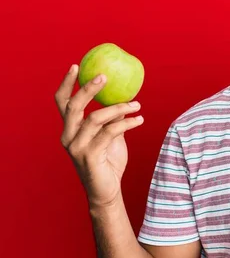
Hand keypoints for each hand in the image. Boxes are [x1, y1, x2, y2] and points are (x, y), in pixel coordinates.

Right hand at [55, 64, 143, 208]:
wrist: (107, 191)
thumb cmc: (109, 160)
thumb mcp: (110, 135)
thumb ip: (111, 118)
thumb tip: (122, 97)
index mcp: (70, 129)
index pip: (62, 102)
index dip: (66, 84)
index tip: (76, 66)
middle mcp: (68, 136)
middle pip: (73, 106)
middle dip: (88, 88)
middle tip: (105, 76)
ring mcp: (77, 147)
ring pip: (95, 118)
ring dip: (119, 108)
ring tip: (137, 105)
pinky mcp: (89, 157)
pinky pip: (110, 133)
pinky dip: (127, 123)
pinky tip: (140, 120)